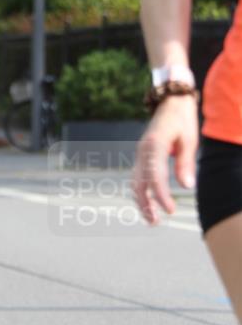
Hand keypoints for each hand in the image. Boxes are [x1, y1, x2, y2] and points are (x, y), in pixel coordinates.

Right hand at [132, 96, 198, 224]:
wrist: (171, 102)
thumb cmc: (182, 120)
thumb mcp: (189, 140)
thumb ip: (186, 163)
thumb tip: (187, 187)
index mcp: (154, 145)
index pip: (155, 176)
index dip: (161, 195)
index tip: (170, 210)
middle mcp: (143, 150)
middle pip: (139, 181)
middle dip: (145, 203)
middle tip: (154, 222)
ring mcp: (140, 153)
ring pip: (135, 181)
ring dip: (141, 200)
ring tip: (151, 218)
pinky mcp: (142, 155)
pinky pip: (138, 176)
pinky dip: (142, 191)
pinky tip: (149, 203)